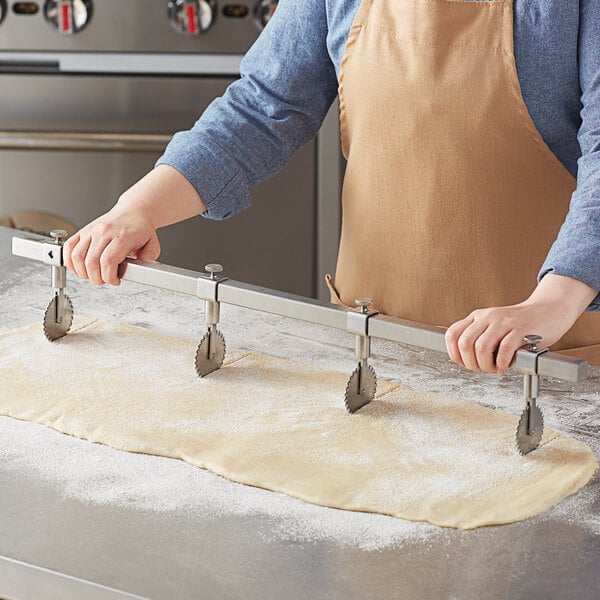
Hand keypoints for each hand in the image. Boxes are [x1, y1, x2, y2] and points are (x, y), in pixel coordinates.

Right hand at [64, 165, 206, 285]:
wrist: (135, 211)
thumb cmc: (142, 228)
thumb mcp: (152, 245)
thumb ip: (149, 259)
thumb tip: (145, 269)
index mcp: (122, 236)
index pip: (108, 261)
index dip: (109, 277)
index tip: (115, 281)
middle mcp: (105, 231)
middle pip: (91, 262)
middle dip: (97, 278)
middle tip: (104, 280)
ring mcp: (92, 230)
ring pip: (77, 256)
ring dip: (83, 272)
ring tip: (94, 275)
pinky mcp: (84, 230)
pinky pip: (69, 247)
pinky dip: (70, 261)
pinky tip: (80, 267)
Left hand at [444, 274, 597, 373]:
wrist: (549, 310)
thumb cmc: (521, 324)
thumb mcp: (493, 326)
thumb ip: (479, 337)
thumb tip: (463, 359)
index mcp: (478, 317)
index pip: (453, 334)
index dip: (454, 353)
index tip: (464, 363)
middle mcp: (488, 317)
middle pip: (465, 343)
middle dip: (470, 363)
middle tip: (481, 368)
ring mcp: (504, 322)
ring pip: (481, 347)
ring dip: (485, 365)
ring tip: (494, 369)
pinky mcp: (521, 329)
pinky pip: (504, 349)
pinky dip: (502, 363)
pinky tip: (505, 366)